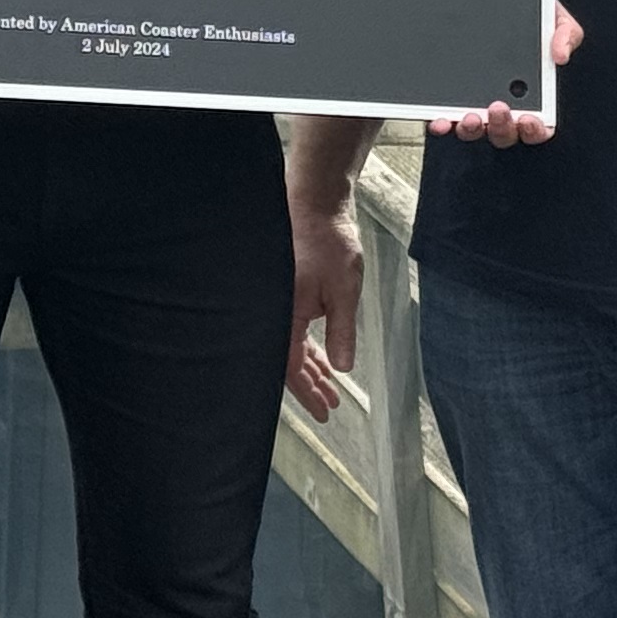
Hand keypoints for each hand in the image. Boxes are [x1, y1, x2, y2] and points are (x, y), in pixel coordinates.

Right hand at [286, 199, 359, 421]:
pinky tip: (325, 360)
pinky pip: (293, 329)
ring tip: (331, 390)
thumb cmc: (328, 242)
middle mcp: (273, 312)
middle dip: (310, 387)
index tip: (324, 414)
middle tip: (329, 407)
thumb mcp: (343, 291)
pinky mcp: (285, 293)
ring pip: (290, 346)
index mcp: (282, 314)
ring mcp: (277, 303)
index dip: (307, 393)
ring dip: (311, 368)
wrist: (315, 203)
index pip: (290, 367)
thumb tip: (343, 369)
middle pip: (286, 362)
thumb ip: (341, 332)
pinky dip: (309, 347)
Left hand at [433, 2, 580, 145]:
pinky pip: (445, 119)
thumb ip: (566, 34)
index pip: (537, 126)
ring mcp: (475, 105)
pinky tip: (439, 120)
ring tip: (469, 116)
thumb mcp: (554, 20)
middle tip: (499, 108)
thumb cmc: (531, 18)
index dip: (535, 130)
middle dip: (501, 126)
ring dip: (471, 129)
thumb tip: (561, 55)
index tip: (529, 120)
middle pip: (504, 133)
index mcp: (532, 96)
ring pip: (473, 130)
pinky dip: (442, 124)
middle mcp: (503, 106)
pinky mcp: (450, 99)